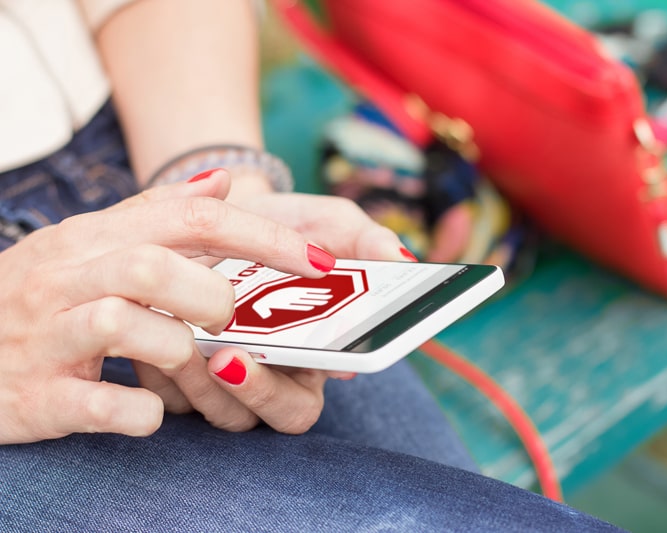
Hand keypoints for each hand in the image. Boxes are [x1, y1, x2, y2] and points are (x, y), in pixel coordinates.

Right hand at [0, 170, 337, 443]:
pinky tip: (153, 413)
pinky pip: (97, 403)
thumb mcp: (92, 242)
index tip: (318, 260)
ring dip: (177, 346)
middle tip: (228, 319)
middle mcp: (67, 276)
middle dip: (212, 295)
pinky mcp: (36, 396)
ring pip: (123, 323)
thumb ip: (160, 213)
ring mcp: (47, 336)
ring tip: (189, 359)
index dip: (264, 237)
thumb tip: (225, 182)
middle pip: (154, 264)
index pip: (192, 218)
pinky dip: (140, 411)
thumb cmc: (39, 298)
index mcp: (94, 238)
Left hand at [132, 187, 413, 434]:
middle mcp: (263, 377)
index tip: (267, 363)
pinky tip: (149, 325)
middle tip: (225, 357)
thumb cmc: (285, 225)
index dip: (285, 393)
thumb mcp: (331, 222)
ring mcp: (212, 378)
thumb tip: (400, 260)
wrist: (219, 207)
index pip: (300, 405)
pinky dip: (156, 363)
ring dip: (194, 380)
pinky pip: (162, 387)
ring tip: (179, 335)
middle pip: (258, 419)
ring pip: (206, 409)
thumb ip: (368, 239)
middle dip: (246, 394)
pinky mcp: (169, 368)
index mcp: (307, 360)